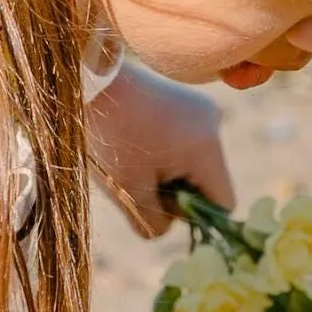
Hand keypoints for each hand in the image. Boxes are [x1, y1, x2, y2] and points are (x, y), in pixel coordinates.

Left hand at [86, 61, 233, 236]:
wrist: (88, 82)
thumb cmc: (109, 138)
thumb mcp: (129, 191)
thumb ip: (154, 222)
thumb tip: (167, 228)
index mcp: (206, 149)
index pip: (224, 202)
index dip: (198, 217)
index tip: (163, 210)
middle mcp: (214, 124)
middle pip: (209, 182)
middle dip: (178, 192)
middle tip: (139, 184)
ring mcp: (202, 109)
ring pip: (197, 162)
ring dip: (170, 172)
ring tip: (134, 159)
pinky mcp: (187, 101)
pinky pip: (188, 141)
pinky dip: (167, 152)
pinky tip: (138, 142)